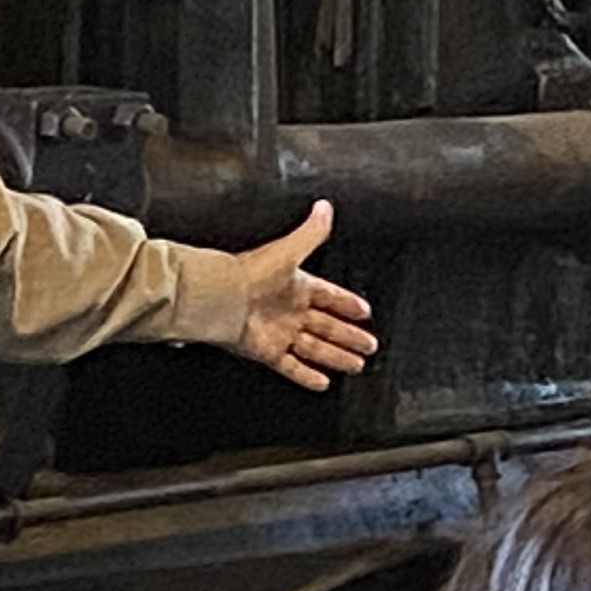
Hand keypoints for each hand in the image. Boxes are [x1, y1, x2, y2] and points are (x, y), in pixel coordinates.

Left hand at [230, 199, 377, 390]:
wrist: (221, 298)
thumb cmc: (250, 273)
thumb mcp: (288, 251)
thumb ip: (311, 233)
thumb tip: (324, 208)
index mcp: (297, 286)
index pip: (330, 296)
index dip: (348, 303)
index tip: (364, 311)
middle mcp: (290, 311)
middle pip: (328, 326)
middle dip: (350, 336)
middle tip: (369, 345)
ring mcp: (281, 333)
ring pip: (316, 348)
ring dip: (337, 357)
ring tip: (356, 365)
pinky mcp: (269, 352)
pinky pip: (292, 366)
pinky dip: (308, 376)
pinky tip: (323, 383)